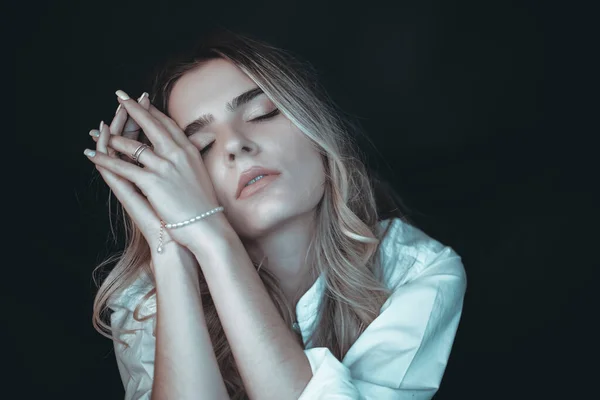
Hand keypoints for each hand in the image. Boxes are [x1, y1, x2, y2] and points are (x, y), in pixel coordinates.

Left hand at [86, 90, 226, 252]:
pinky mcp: (152, 181)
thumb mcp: (200, 173)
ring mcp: (164, 166)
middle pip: (151, 124)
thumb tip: (198, 143)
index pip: (167, 123)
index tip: (141, 100)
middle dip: (133, 109)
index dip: (152, 111)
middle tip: (119, 96)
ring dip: (114, 138)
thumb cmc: (204, 204)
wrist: (207, 224)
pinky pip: (122, 167)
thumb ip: (193, 155)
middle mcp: (177, 153)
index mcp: (189, 150)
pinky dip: (105, 160)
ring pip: (134, 145)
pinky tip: (92, 155)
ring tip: (101, 132)